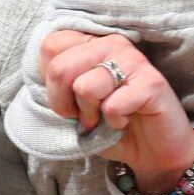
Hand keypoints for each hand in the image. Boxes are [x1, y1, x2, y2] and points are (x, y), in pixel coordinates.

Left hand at [39, 31, 193, 193]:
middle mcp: (111, 43)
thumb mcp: (74, 103)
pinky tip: (126, 121)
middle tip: (84, 116)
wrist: (154, 152)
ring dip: (91, 115)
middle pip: (59, 67)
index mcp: (90, 42)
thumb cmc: (110, 124)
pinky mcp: (151, 83)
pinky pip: (113, 106)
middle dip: (64, 104)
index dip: (50, 83)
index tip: (67, 101)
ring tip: (106, 118)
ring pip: (85, 87)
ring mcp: (133, 60)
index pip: (50, 46)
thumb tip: (40, 79)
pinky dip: (114, 123)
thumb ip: (58, 85)